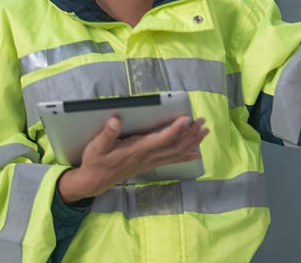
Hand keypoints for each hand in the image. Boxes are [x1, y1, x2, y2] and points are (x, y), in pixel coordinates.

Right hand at [57, 115, 208, 203]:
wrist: (95, 181)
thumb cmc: (96, 161)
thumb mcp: (96, 147)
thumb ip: (107, 134)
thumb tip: (115, 120)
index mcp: (136, 149)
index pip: (160, 139)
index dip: (174, 129)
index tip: (186, 118)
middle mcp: (147, 156)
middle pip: (174, 146)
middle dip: (190, 134)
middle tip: (203, 122)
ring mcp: (150, 162)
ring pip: (176, 153)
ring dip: (192, 142)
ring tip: (205, 132)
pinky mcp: (150, 164)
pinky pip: (172, 160)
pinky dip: (186, 155)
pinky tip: (196, 153)